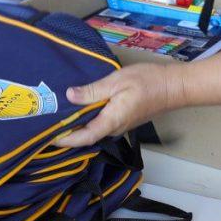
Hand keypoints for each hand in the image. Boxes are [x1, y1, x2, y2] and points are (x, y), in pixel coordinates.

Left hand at [56, 62, 188, 147]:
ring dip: (76, 126)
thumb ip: (93, 91)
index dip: (65, 139)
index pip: (84, 137)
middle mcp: (114, 128)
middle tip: (46, 123)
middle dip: (66, 133)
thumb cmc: (148, 81)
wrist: (174, 86)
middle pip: (86, 136)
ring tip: (58, 114)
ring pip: (93, 130)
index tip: (47, 136)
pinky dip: (87, 119)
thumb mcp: (117, 81)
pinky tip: (79, 108)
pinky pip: (100, 124)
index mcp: (111, 121)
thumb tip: (69, 96)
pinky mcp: (122, 120)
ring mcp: (119, 125)